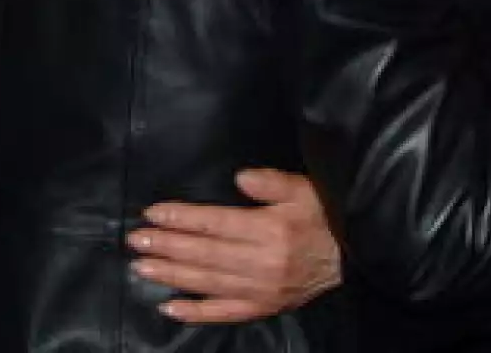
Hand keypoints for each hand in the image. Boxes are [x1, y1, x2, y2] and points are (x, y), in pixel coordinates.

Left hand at [128, 169, 341, 323]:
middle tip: (136, 240)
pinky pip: (224, 312)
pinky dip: (196, 312)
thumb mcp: (305, 188)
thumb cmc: (326, 216)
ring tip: (141, 267)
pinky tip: (169, 307)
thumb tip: (239, 178)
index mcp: (271, 229)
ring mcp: (261, 289)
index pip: (215, 224)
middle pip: (204, 254)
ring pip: (208, 283)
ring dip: (171, 276)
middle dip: (167, 246)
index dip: (182, 218)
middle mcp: (262, 262)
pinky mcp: (264, 307)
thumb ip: (272, 182)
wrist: (354, 254)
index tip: (153, 213)